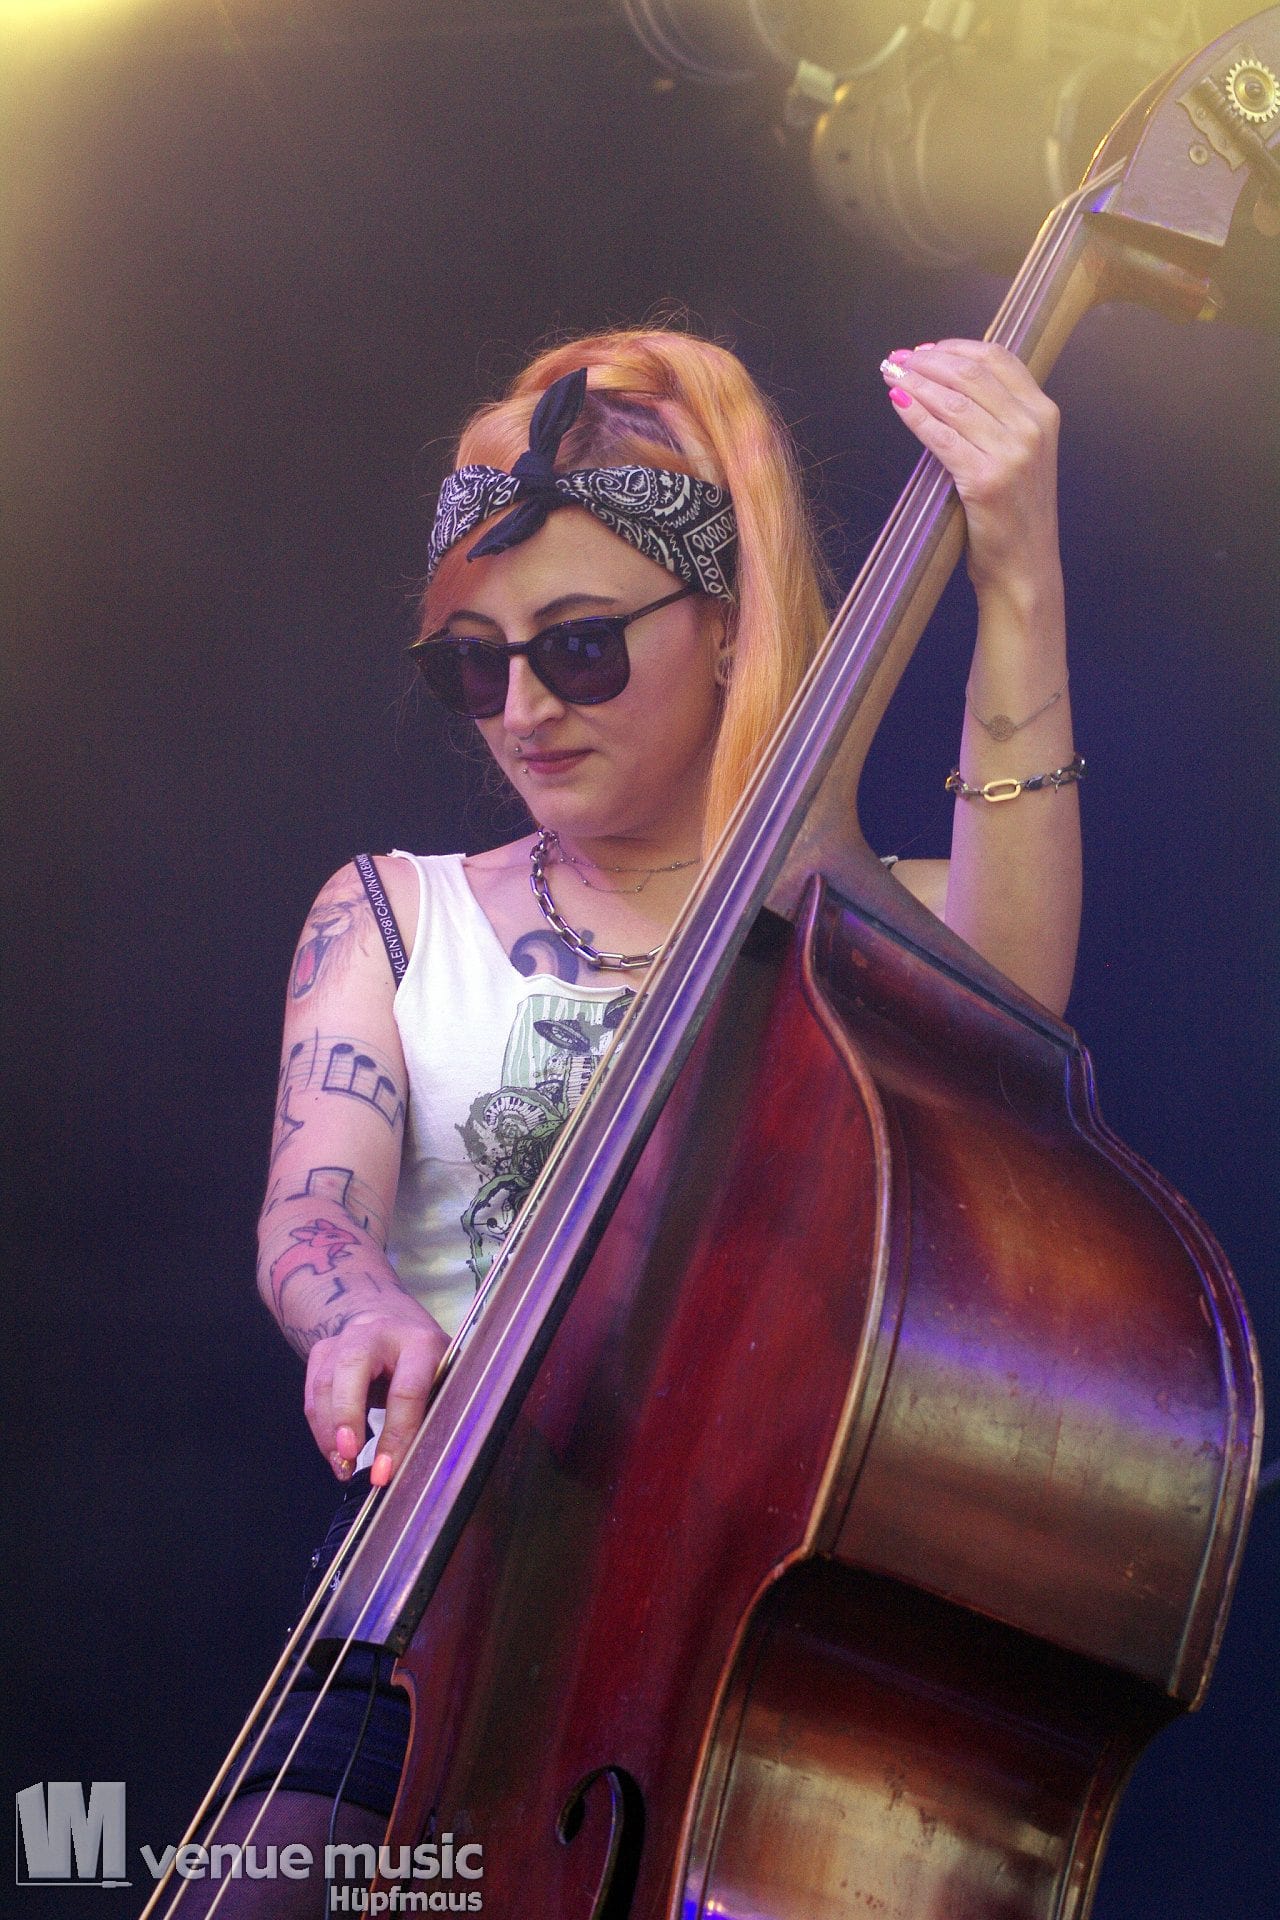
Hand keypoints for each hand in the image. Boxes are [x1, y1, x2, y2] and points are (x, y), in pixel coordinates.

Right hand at [303, 1297, 449, 1487]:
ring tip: (342, 1465)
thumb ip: (433, 1410)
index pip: (405, 1391)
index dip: (395, 1435)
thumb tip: (421, 1462)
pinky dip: (319, 1425)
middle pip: (351, 1369)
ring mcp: (346, 1338)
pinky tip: (333, 1449)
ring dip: (327, 1431)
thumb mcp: (443, 1377)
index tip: (384, 1472)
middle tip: (349, 1457)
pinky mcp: (323, 1350)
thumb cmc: (424, 1358)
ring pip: (325, 1383)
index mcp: (419, 1342)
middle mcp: (379, 1333)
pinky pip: (312, 1391)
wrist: (394, 1320)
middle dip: (346, 1418)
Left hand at [881, 340, 1060, 602]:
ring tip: (890, 376)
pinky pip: (941, 436)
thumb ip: (1000, 417)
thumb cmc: (1014, 512)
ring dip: (915, 383)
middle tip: (897, 359)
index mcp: (1044, 414)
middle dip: (927, 362)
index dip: (956, 347)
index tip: (925, 349)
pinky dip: (915, 415)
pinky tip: (897, 403)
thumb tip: (951, 380)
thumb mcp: (1021, 454)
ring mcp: (1012, 453)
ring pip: (953, 401)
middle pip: (971, 374)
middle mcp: (1032, 428)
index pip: (998, 359)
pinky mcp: (986, 479)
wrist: (1024, 567)